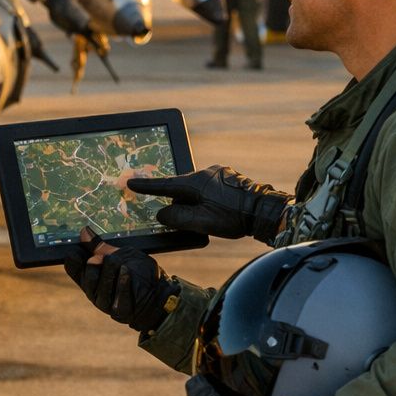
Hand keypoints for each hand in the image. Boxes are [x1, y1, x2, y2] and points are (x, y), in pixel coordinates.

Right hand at [63, 232, 176, 331]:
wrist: (159, 292)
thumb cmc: (139, 272)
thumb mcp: (120, 255)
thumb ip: (101, 247)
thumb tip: (84, 231)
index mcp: (92, 277)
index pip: (74, 270)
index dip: (74, 261)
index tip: (77, 251)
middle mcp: (95, 292)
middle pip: (87, 278)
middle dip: (94, 265)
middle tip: (105, 257)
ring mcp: (106, 303)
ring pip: (99, 287)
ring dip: (109, 272)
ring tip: (118, 262)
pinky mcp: (120, 311)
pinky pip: (118, 295)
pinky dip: (122, 281)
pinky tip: (126, 271)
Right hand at [125, 166, 288, 240]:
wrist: (265, 211)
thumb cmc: (234, 217)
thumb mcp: (202, 222)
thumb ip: (177, 218)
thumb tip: (161, 214)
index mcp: (196, 182)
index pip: (165, 185)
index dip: (146, 186)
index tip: (130, 183)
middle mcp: (206, 173)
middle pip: (182, 188)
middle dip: (179, 202)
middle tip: (187, 217)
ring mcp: (219, 174)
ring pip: (196, 189)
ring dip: (195, 201)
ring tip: (210, 217)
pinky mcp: (229, 178)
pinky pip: (209, 188)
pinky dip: (207, 198)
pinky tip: (218, 211)